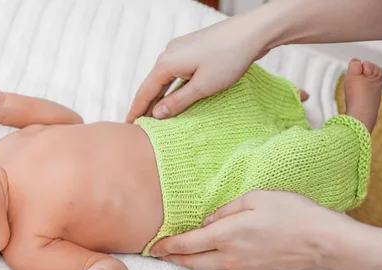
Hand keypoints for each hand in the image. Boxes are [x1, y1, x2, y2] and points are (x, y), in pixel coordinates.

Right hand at [126, 16, 268, 122]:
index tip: (128, 126)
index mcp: (166, 63)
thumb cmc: (230, 58)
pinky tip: (173, 97)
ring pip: (164, 78)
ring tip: (155, 116)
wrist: (253, 31)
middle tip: (139, 127)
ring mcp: (180, 49)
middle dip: (145, 106)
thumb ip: (178, 102)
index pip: (145, 92)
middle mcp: (168, 53)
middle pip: (152, 85)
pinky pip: (175, 72)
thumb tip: (156, 114)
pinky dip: (171, 87)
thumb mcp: (203, 87)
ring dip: (159, 97)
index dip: (136, 111)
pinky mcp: (192, 49)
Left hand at [150, 191, 350, 269]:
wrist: (323, 242)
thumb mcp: (255, 198)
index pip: (187, 244)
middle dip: (172, 259)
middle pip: (192, 262)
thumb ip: (226, 210)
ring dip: (189, 265)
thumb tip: (208, 221)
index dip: (167, 246)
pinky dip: (208, 267)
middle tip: (158, 256)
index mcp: (226, 235)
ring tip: (178, 259)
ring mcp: (242, 268)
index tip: (154, 247)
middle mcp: (230, 256)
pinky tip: (207, 261)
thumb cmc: (292, 214)